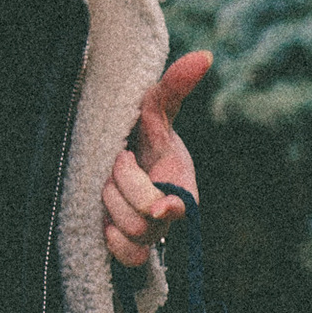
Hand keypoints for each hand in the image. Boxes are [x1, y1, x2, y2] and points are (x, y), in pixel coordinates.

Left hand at [104, 50, 211, 268]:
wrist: (126, 162)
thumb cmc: (144, 136)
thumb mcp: (155, 109)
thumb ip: (174, 85)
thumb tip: (205, 55)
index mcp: (183, 180)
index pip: (181, 201)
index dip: (169, 204)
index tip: (161, 204)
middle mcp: (171, 211)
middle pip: (143, 213)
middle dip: (121, 183)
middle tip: (118, 160)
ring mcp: (153, 233)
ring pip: (131, 232)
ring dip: (111, 205)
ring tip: (109, 184)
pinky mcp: (134, 249)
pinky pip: (128, 257)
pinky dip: (114, 241)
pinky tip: (106, 222)